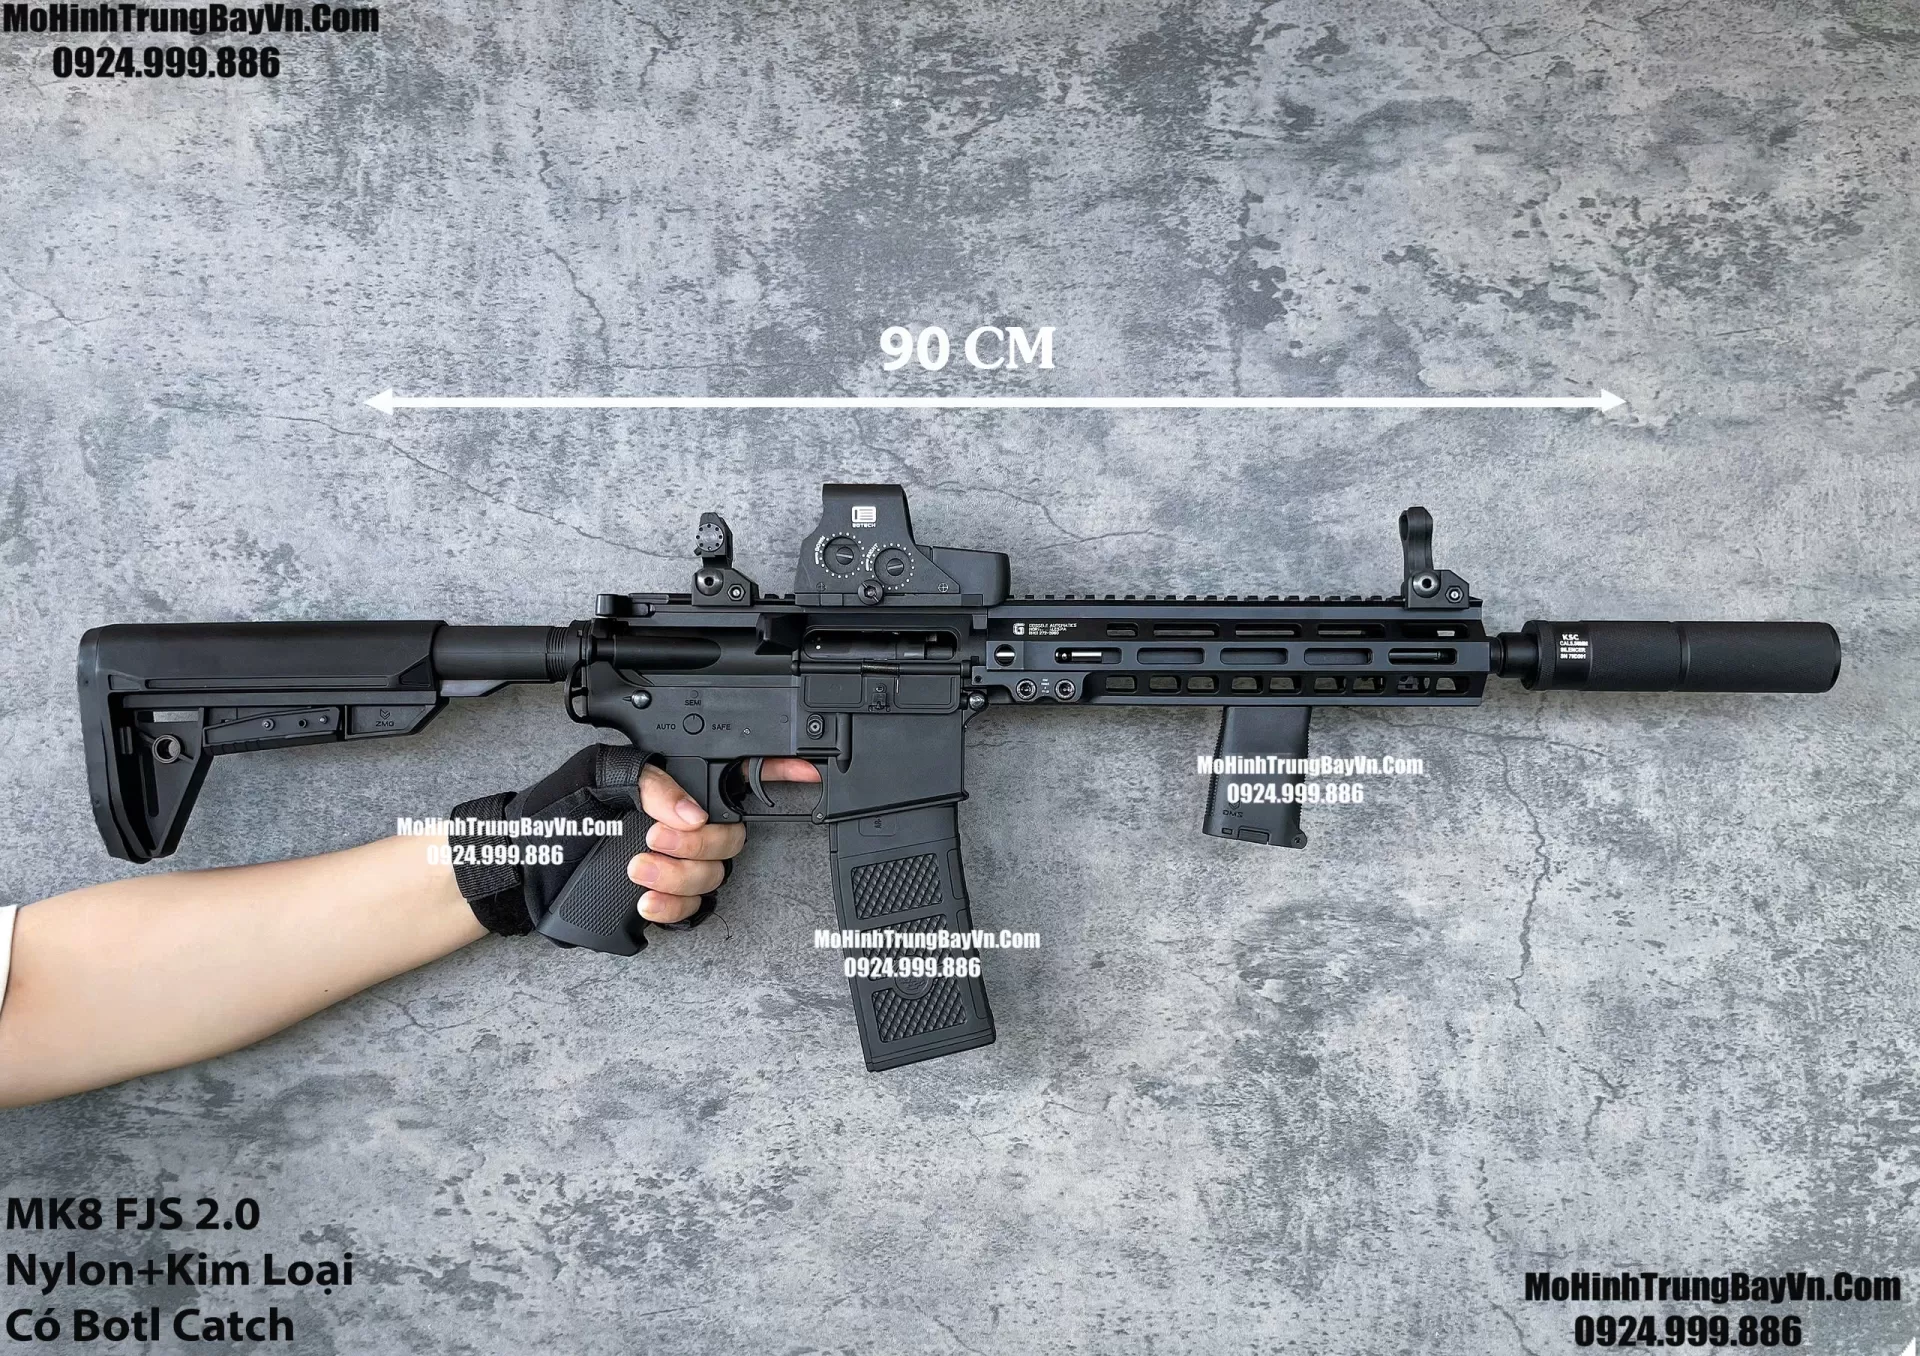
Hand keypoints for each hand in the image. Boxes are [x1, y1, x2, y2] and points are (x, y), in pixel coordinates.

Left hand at [448, 747, 820, 946]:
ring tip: (636, 872)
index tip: (804, 773)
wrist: (517, 866)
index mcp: (675, 789)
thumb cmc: (553, 812)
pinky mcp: (662, 907)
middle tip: (654, 840)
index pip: (736, 779)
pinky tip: (645, 903)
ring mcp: (676, 870)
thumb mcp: (595, 773)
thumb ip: (647, 779)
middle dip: (698, 843)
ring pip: (714, 879)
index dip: (778, 774)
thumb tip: (690, 812)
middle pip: (730, 839)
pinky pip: (692, 916)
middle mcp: (684, 829)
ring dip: (681, 877)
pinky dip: (674, 910)